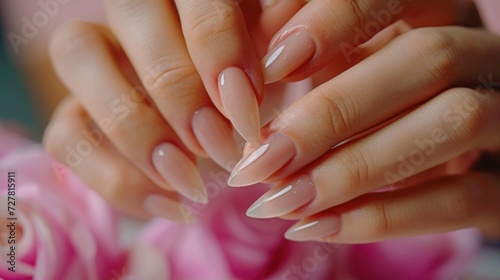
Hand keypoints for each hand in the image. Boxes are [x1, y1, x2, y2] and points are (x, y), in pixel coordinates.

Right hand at [43, 0, 305, 218]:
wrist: (229, 118)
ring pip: (77, 55)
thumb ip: (278, 52)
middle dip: (177, 91)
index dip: (217, 52)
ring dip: (135, 130)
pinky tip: (171, 204)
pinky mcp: (74, 109)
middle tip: (219, 146)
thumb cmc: (256, 78)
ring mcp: (98, 55)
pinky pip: (65, 134)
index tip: (245, 112)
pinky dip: (116, 179)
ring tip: (190, 182)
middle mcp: (136, 11)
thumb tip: (287, 57)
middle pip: (129, 14)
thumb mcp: (275, 63)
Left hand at [228, 0, 499, 241]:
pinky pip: (461, 198)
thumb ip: (309, 57)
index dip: (338, 20)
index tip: (275, 65)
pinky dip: (382, 217)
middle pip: (429, 57)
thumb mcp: (344, 66)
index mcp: (438, 11)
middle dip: (333, 112)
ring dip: (354, 168)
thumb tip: (252, 72)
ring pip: (454, 122)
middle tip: (262, 158)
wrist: (436, 157)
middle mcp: (481, 54)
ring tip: (281, 199)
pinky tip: (317, 225)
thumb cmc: (375, 98)